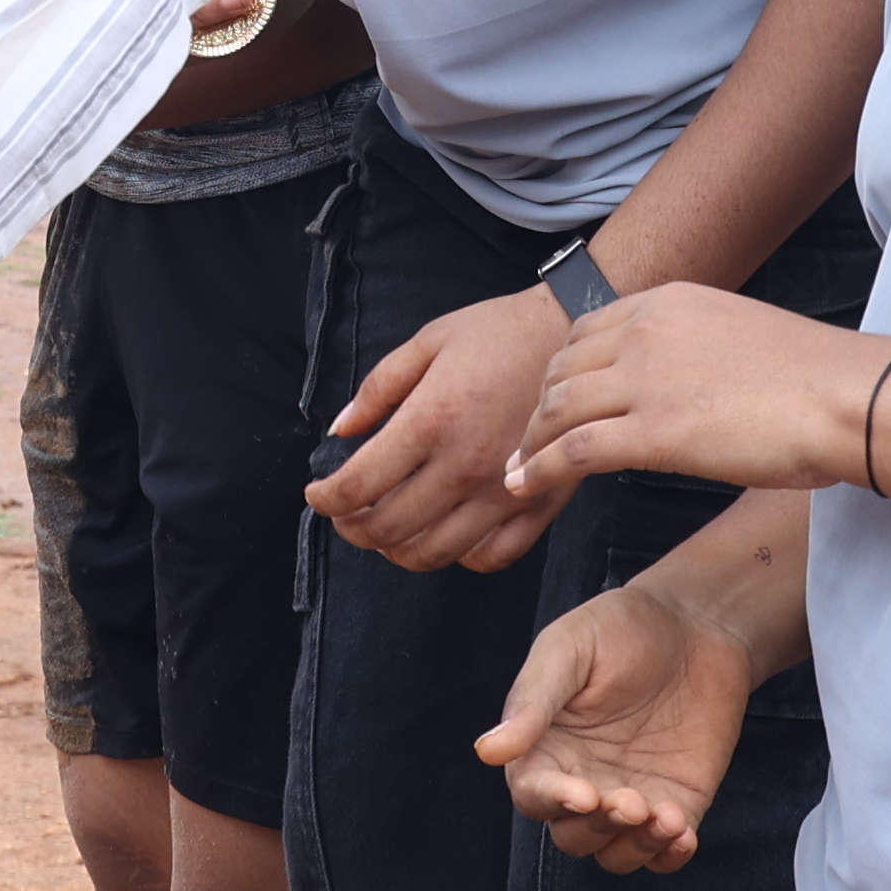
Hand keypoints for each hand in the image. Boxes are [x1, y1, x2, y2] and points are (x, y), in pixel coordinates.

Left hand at [310, 286, 575, 570]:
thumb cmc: (498, 333)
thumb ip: (378, 388)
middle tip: (344, 514)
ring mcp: (503, 492)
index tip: (316, 494)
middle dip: (352, 529)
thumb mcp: (428, 342)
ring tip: (386, 527)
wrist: (574, 332)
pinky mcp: (537, 504)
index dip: (325, 500)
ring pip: (433, 553)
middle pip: (388, 530)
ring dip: (396, 548)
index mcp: (431, 421)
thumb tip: (339, 429)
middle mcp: (464, 466)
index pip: (358, 486)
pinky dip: (457, 556)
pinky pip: (489, 557)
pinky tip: (444, 532)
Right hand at [475, 578, 763, 874]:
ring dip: (635, 847)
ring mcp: (629, 798)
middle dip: (599, 826)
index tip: (584, 794)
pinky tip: (683, 832)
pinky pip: (664, 854)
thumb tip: (487, 751)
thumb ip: (533, 700)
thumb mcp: (570, 649)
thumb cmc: (621, 628)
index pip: (534, 794)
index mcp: (545, 747)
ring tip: (667, 818)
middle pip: (573, 835)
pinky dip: (670, 856)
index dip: (554, 801)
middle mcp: (581, 781)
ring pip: (614, 853)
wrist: (696, 624)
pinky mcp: (676, 806)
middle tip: (632, 802)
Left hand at [509, 288, 890, 501]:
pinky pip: (573, 450)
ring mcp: (644, 379)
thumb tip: (682, 380)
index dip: (561, 370)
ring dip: (530, 442)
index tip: (554, 400)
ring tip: (517, 470)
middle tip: (527, 440)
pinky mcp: (652, 432)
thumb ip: (694, 347)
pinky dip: (539, 469)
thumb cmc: (813, 378)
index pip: (586, 331)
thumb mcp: (737, 334)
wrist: (846, 396)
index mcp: (667, 300)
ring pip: (557, 408)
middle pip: (561, 367)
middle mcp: (645, 330)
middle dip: (538, 406)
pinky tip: (524, 487)